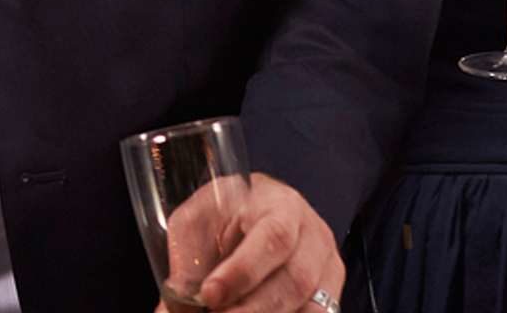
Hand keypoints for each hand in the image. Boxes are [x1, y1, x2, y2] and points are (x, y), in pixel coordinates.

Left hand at [156, 172, 341, 312]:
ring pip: (310, 307)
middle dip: (252, 309)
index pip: (273, 238)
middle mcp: (313, 234)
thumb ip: (187, 259)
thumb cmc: (224, 214)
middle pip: (294, 280)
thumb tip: (174, 307)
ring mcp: (328, 267)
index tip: (210, 295)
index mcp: (281, 204)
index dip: (243, 272)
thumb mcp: (197, 221)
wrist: (255, 212)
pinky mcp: (331, 294)